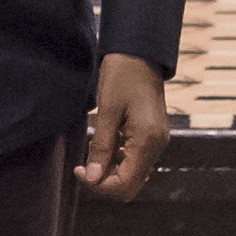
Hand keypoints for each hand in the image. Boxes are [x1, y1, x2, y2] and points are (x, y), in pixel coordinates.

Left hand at [77, 53, 170, 200]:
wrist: (139, 51)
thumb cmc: (122, 74)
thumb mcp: (107, 109)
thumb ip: (101, 146)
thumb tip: (92, 177)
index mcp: (147, 141)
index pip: (125, 184)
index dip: (100, 184)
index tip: (79, 170)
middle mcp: (156, 145)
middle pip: (130, 183)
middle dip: (104, 179)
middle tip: (84, 164)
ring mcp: (156, 140)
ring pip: (132, 172)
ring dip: (110, 167)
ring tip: (93, 144)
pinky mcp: (152, 134)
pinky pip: (134, 157)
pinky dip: (117, 156)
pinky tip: (102, 139)